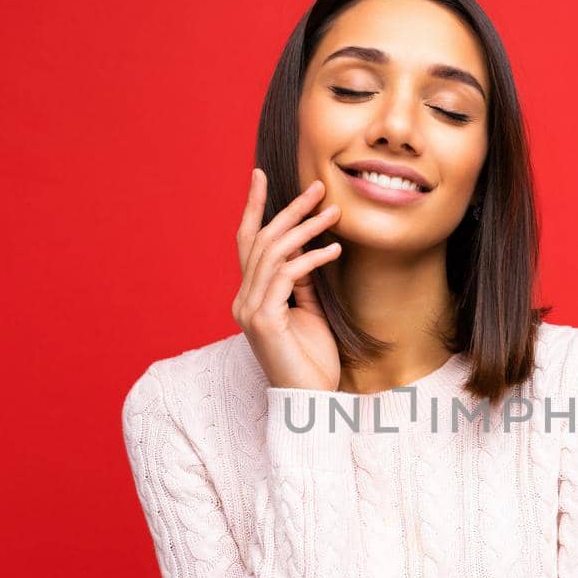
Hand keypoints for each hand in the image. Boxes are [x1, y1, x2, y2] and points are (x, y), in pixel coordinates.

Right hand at [232, 167, 343, 390]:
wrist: (310, 402)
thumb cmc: (312, 361)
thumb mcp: (310, 313)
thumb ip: (303, 283)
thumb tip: (308, 251)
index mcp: (251, 297)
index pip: (248, 243)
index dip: (255, 208)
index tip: (262, 175)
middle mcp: (243, 300)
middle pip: (261, 241)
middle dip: (288, 210)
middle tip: (318, 187)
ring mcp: (249, 310)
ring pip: (273, 254)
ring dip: (306, 229)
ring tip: (334, 213)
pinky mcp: (263, 321)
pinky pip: (286, 277)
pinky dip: (311, 260)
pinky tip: (334, 251)